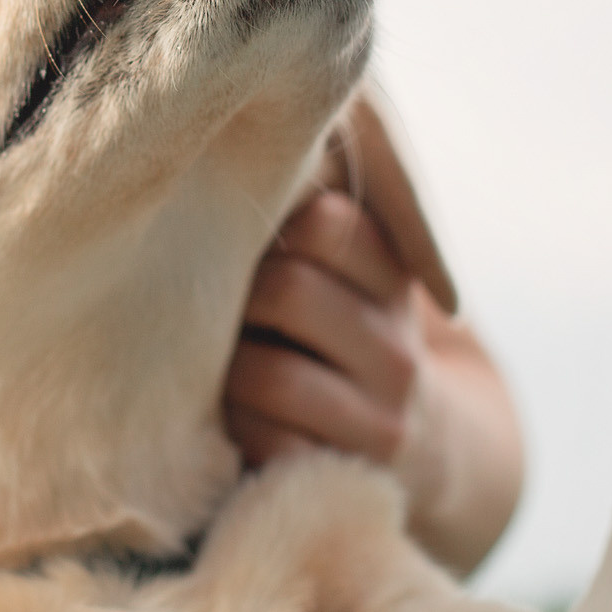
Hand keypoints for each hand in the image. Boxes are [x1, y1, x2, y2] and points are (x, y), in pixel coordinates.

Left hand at [222, 100, 522, 577]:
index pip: (324, 222)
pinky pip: (259, 443)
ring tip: (204, 361)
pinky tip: (221, 418)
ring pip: (265, 372)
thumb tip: (205, 132)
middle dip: (231, 295)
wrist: (413, 454)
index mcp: (393, 275)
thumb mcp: (340, 270)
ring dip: (221, 369)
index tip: (226, 225)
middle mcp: (399, 344)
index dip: (259, 219)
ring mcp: (382, 417)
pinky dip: (228, 430)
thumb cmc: (334, 333)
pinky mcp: (347, 478)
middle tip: (198, 296)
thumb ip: (296, 208)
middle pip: (286, 290)